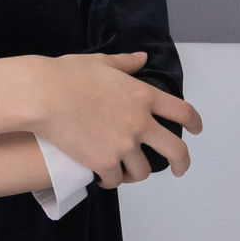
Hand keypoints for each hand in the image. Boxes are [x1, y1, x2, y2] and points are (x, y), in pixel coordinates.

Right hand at [36, 50, 202, 190]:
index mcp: (144, 96)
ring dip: (137, 174)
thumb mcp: (101, 62)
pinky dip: (111, 181)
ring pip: (143, 171)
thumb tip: (142, 59)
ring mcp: (124, 144)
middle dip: (182, 163)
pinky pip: (115, 180)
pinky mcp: (104, 161)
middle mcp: (140, 122)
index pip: (182, 112)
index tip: (196, 131)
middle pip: (176, 150)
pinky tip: (104, 178)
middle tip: (179, 170)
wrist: (43, 95)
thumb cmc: (68, 74)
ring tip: (127, 173)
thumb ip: (126, 64)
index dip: (194, 123)